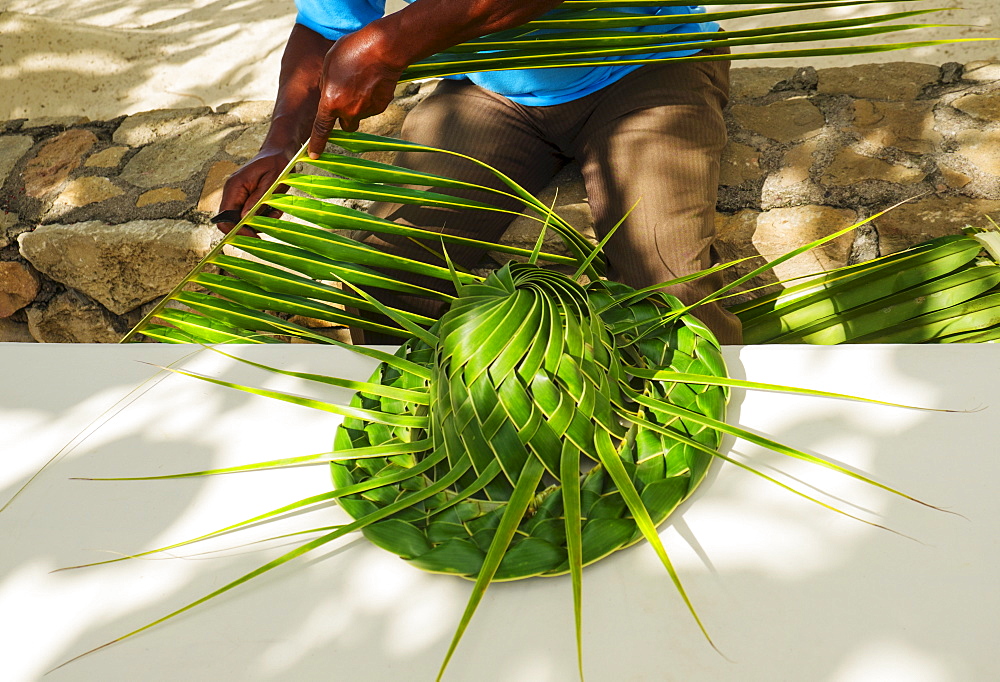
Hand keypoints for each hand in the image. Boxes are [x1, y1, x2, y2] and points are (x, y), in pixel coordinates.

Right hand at [215, 148, 294, 236]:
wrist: (279, 152)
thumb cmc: (277, 163)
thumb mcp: (271, 182)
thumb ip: (258, 199)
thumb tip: (246, 218)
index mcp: (234, 186)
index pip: (225, 216)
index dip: (236, 230)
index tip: (254, 236)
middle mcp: (232, 192)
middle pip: (231, 221)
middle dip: (249, 228)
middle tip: (267, 227)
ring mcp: (238, 195)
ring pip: (242, 219)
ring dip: (259, 221)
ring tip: (275, 213)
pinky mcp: (246, 197)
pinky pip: (250, 213)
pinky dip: (262, 216)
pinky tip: (273, 210)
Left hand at [307, 28, 402, 158]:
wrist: (382, 49)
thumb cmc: (352, 51)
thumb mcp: (328, 64)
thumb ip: (325, 84)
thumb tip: (328, 94)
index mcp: (330, 102)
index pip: (321, 129)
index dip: (317, 144)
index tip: (315, 155)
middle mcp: (348, 111)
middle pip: (345, 126)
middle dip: (344, 117)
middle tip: (347, 100)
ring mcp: (366, 111)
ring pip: (359, 116)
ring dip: (358, 106)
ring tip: (361, 82)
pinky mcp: (381, 106)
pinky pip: (372, 108)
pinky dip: (371, 100)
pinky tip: (372, 83)